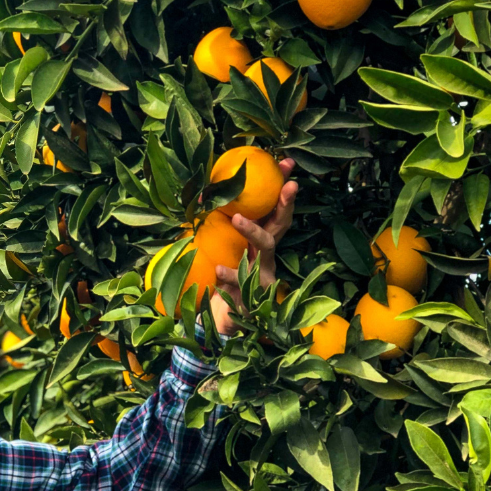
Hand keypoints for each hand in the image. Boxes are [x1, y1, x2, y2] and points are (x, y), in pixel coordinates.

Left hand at [208, 158, 297, 336]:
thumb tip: (203, 194)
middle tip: (284, 187)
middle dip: (283, 206)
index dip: (283, 191)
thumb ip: (220, 230)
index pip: (275, 214)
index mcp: (259, 247)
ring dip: (252, 233)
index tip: (287, 165)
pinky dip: (229, 278)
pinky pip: (239, 287)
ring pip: (263, 253)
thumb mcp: (222, 252)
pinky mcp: (247, 302)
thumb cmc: (222, 283)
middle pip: (278, 229)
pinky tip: (219, 270)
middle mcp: (264, 260)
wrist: (220, 325)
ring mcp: (259, 281)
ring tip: (236, 219)